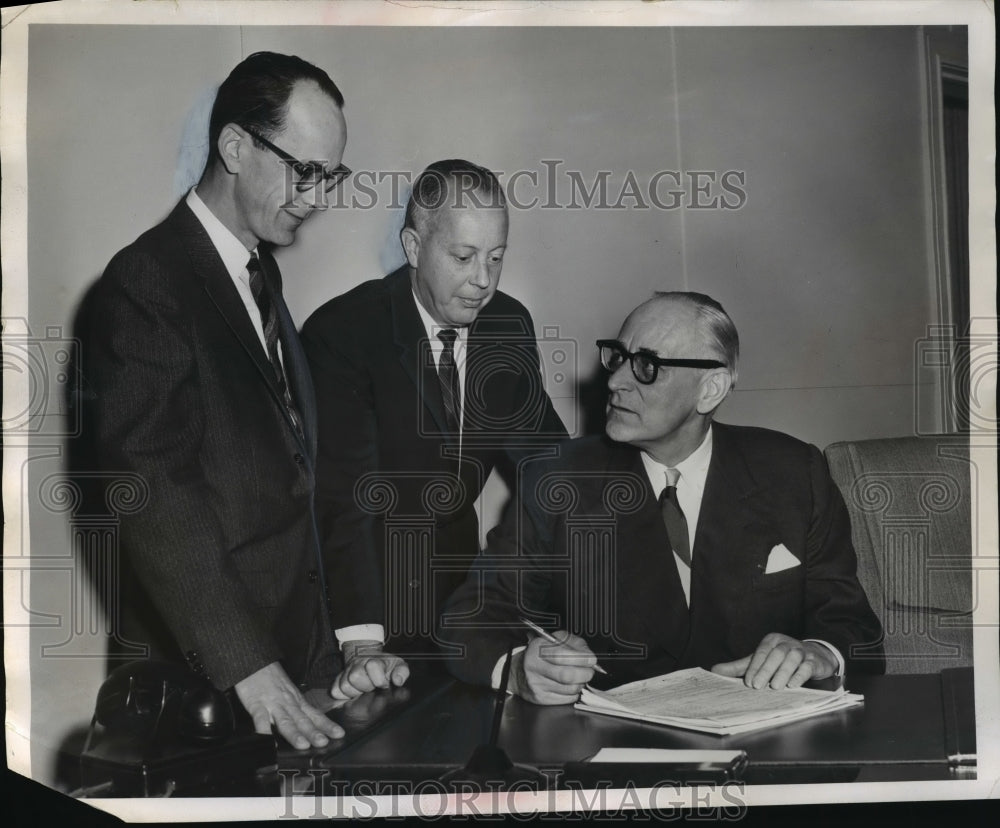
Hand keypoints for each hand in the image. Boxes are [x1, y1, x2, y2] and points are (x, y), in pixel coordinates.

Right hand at [233, 661, 343, 749]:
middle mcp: (288, 703)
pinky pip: (260, 717)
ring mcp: (273, 703)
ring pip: (285, 720)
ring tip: (303, 745)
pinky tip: (268, 740)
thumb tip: (308, 727)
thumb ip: (297, 709)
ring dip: (294, 733)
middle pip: (302, 720)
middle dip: (313, 732)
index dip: (326, 725)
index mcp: (297, 701)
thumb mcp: (289, 692)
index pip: (314, 715)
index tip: (339, 734)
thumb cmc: (271, 678)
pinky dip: (264, 729)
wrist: (255, 661)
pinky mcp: (256, 703)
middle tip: (324, 743)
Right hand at [330, 640, 408, 699]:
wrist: (367, 657)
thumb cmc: (384, 665)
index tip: (383, 684)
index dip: (379, 679)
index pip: (373, 665)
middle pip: (355, 676)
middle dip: (365, 686)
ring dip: (355, 692)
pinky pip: (335, 691)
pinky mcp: (338, 680)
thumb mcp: (398, 665)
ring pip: (344, 685)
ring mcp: (346, 671)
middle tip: (371, 688)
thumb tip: (397, 681)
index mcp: (374, 659)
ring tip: (362, 690)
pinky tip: (353, 694)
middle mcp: (358, 664)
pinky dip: (343, 696)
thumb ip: (402, 671)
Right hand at [511, 629, 596, 704]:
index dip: (581, 658)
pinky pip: (567, 698)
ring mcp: (537, 685)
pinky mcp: (541, 699)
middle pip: (567, 675)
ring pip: (570, 688)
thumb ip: (573, 643)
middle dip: (585, 673)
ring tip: (578, 677)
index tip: (592, 659)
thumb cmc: (540, 654)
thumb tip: (588, 654)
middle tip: (590, 670)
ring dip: (580, 683)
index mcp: (537, 649)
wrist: (519, 672)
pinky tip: (569, 685)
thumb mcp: (554, 640)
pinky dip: (574, 692)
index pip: (562, 655)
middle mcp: (535, 667)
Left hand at [711, 633, 836, 688]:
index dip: (754, 668)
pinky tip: (793, 685)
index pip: (761, 653)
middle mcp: (786, 643)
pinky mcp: (814, 661)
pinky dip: (800, 675)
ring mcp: (801, 651)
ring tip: (775, 687)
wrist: (813, 656)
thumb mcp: (760, 661)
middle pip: (776, 655)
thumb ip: (739, 667)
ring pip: (792, 659)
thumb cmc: (780, 660)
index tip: (748, 683)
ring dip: (783, 673)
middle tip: (758, 686)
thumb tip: (714, 670)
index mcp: (771, 641)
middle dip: (766, 671)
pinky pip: (807, 666)